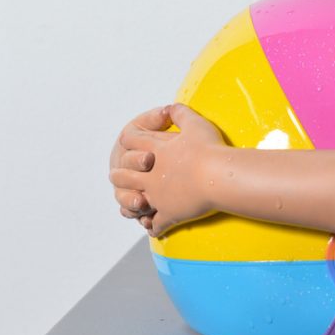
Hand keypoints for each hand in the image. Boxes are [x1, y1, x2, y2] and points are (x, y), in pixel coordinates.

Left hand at [109, 103, 227, 236]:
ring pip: (134, 200)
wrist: (218, 176)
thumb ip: (180, 113)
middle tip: (116, 175)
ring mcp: (157, 196)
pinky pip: (156, 223)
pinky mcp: (168, 213)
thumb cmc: (209, 149)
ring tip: (132, 203)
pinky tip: (152, 227)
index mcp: (155, 151)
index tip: (128, 140)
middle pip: (123, 174)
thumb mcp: (196, 123)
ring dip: (130, 201)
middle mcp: (150, 175)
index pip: (130, 141)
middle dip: (119, 175)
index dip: (129, 139)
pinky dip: (153, 225)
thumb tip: (171, 107)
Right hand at [109, 106, 169, 229]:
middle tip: (147, 185)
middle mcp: (124, 169)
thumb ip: (159, 117)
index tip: (151, 159)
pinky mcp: (137, 205)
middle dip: (133, 179)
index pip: (127, 154)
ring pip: (124, 198)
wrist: (169, 160)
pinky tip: (149, 222)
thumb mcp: (159, 125)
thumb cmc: (162, 139)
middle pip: (121, 177)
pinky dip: (140, 218)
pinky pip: (134, 215)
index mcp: (128, 149)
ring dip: (131, 201)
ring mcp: (128, 188)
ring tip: (143, 204)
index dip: (137, 156)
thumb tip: (167, 110)